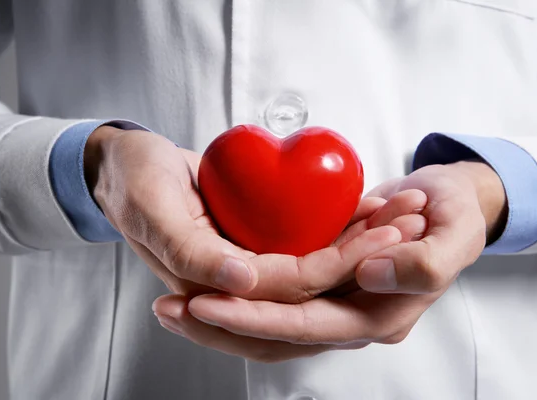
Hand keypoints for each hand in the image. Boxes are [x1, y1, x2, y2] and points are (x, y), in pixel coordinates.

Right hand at [86, 126, 419, 303]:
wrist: (127, 165)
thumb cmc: (132, 181)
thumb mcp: (150, 207)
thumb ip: (191, 251)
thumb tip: (242, 281)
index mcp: (211, 289)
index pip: (288, 289)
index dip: (338, 263)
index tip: (383, 234)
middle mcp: (238, 287)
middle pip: (316, 287)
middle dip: (368, 257)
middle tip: (410, 222)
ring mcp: (251, 266)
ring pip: (319, 269)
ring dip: (364, 242)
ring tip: (405, 211)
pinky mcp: (258, 244)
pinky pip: (307, 243)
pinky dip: (341, 227)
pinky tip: (371, 206)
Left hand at [152, 162, 506, 361]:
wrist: (449, 201)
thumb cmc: (454, 214)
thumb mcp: (454, 234)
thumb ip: (423, 266)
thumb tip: (372, 275)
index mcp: (380, 318)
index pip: (305, 325)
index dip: (253, 317)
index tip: (205, 301)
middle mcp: (352, 320)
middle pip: (275, 337)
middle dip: (221, 326)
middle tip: (169, 310)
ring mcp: (335, 304)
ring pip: (268, 323)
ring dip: (221, 316)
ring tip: (171, 304)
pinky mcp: (322, 285)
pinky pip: (275, 297)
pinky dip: (240, 294)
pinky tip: (204, 283)